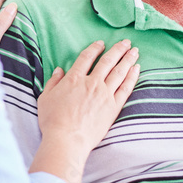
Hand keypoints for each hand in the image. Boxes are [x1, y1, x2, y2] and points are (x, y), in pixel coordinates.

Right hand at [38, 40, 139, 156]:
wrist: (67, 140)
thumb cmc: (53, 121)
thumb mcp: (45, 98)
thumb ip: (53, 82)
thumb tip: (59, 70)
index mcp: (74, 79)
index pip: (87, 58)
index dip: (95, 48)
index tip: (101, 43)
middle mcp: (92, 83)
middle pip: (108, 61)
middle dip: (118, 50)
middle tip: (126, 42)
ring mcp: (105, 94)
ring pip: (119, 72)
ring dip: (128, 60)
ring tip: (135, 52)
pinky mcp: (113, 107)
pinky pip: (126, 88)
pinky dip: (132, 77)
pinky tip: (136, 70)